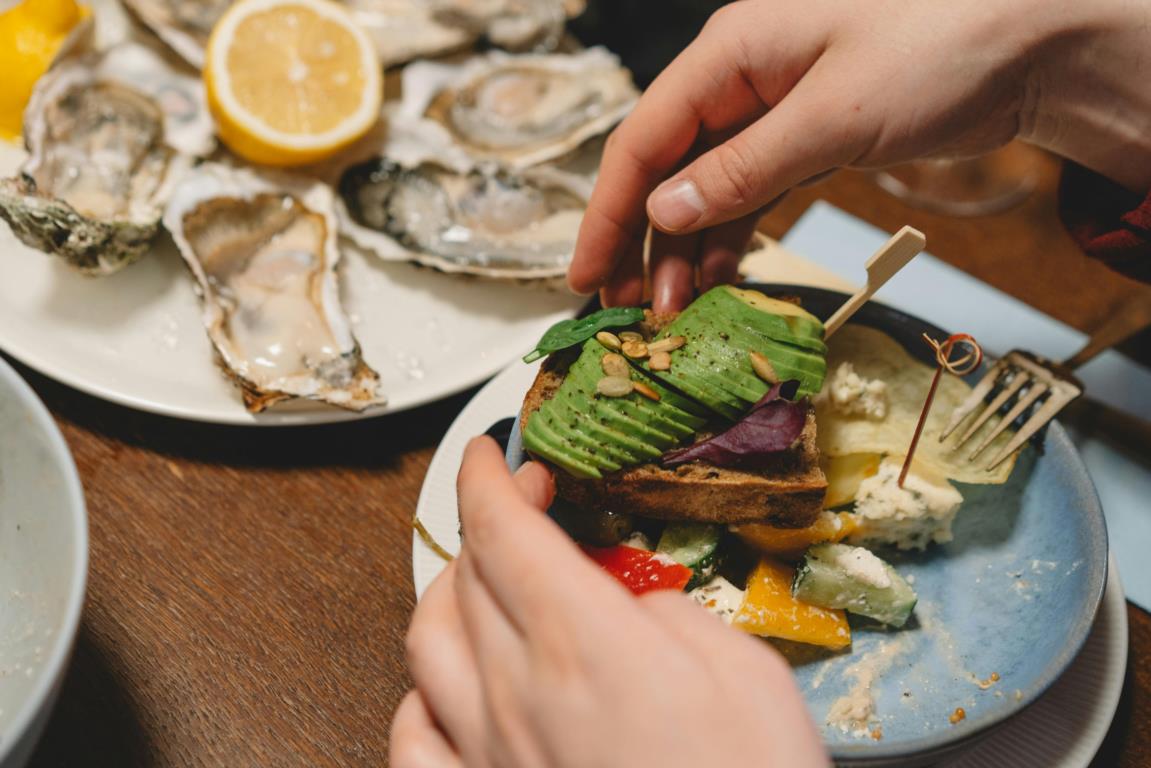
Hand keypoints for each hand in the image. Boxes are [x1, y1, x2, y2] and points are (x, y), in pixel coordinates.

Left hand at [392, 437, 827, 767]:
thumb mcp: (741, 672)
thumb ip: (667, 616)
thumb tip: (624, 602)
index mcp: (583, 645)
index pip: (502, 530)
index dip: (487, 476)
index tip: (493, 452)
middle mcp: (517, 695)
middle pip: (465, 576)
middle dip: (485, 521)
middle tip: (521, 506)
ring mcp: (490, 755)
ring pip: (424, 646)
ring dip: (446, 592)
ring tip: (480, 580)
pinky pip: (413, 742)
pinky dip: (418, 696)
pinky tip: (442, 688)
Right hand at [568, 0, 1150, 311]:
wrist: (1032, 47)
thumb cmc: (938, 51)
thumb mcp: (833, 115)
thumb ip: (743, 169)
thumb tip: (663, 215)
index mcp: (730, 54)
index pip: (644, 139)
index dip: (607, 211)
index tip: (586, 277)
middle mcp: (739, 81)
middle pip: (666, 171)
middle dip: (642, 244)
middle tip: (631, 315)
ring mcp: (771, 113)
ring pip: (705, 192)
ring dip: (687, 254)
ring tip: (677, 317)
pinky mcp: (804, 141)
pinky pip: (749, 197)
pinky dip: (732, 241)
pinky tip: (719, 283)